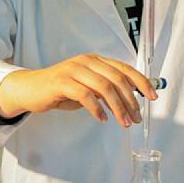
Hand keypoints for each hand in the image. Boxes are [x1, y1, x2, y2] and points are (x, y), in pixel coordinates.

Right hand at [0, 54, 157, 127]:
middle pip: (117, 79)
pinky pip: (85, 95)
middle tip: (136, 117)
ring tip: (123, 122)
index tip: (153, 96)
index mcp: (95, 60)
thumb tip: (131, 98)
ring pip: (104, 87)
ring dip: (118, 107)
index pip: (124, 68)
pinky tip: (101, 118)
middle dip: (131, 100)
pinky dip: (97, 109)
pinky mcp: (61, 82)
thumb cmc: (60, 89)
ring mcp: (73, 70)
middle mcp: (86, 61)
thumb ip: (105, 90)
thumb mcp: (87, 87)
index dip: (141, 82)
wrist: (30, 89)